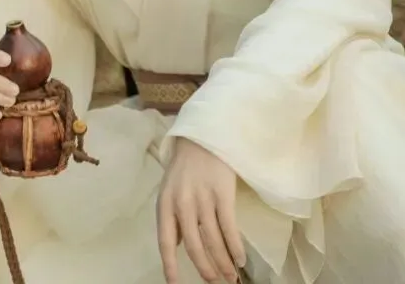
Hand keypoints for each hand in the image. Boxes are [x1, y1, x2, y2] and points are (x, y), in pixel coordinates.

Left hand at [158, 138, 246, 282]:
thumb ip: (173, 217)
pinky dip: (235, 247)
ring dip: (223, 262)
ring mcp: (202, 199)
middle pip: (194, 246)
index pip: (165, 242)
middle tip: (214, 282)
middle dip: (205, 269)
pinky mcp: (222, 193)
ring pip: (213, 240)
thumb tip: (178, 245)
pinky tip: (240, 259)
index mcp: (165, 205)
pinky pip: (229, 227)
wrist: (202, 136)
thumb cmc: (185, 166)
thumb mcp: (170, 191)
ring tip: (229, 276)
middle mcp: (181, 204)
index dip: (170, 266)